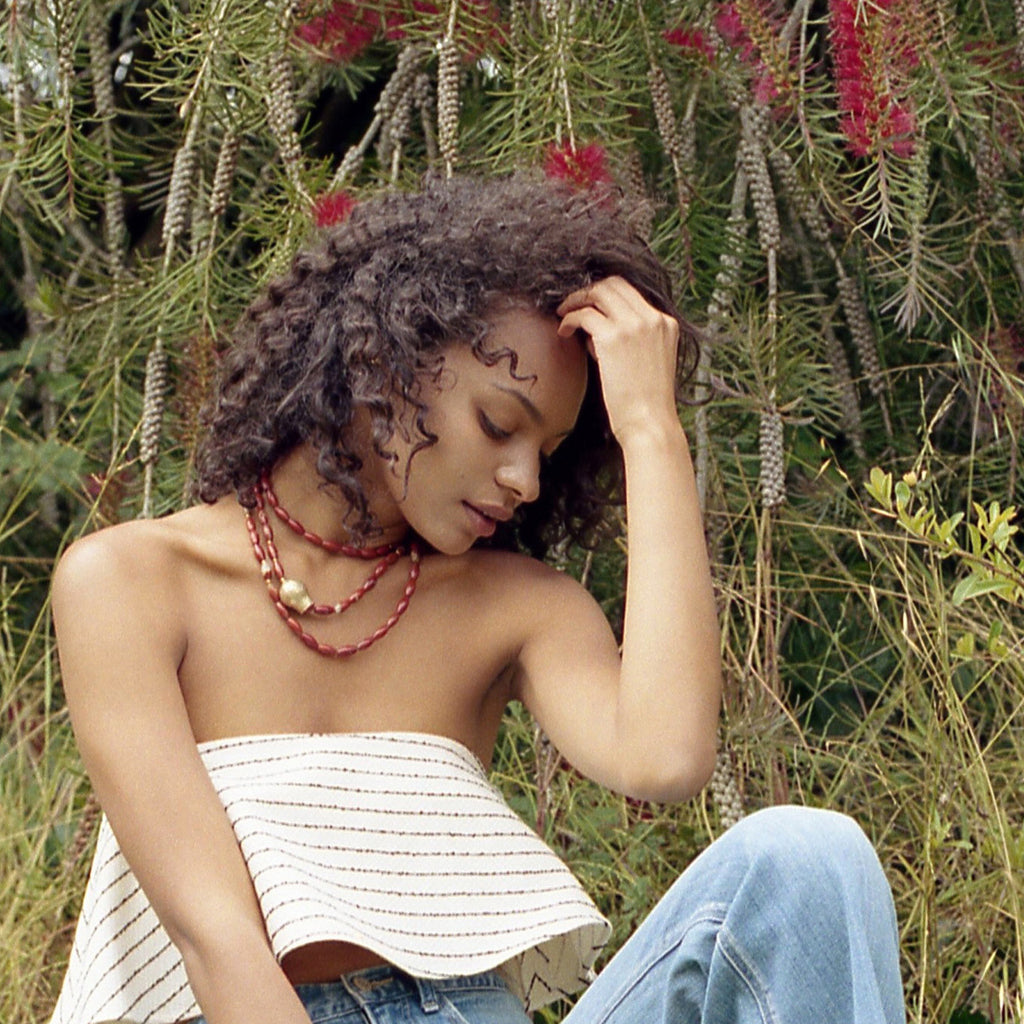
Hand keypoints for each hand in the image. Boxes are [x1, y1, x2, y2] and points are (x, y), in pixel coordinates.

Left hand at [556, 277, 679, 443]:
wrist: (650, 423)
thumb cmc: (645, 402)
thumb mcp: (650, 361)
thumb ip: (632, 340)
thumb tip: (596, 329)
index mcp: (666, 323)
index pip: (632, 292)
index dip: (605, 295)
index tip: (590, 306)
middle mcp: (653, 318)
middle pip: (614, 284)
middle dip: (589, 292)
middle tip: (571, 306)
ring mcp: (634, 325)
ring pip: (597, 293)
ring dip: (576, 301)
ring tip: (563, 317)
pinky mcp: (613, 338)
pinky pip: (584, 315)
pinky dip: (569, 320)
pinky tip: (563, 332)